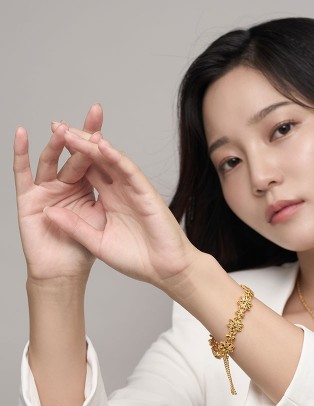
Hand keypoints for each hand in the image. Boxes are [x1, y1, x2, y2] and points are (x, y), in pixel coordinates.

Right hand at [14, 105, 104, 282]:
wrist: (65, 273)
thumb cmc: (83, 249)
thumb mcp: (99, 220)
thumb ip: (103, 197)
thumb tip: (114, 175)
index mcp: (85, 188)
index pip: (95, 160)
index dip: (102, 144)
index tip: (111, 124)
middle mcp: (65, 185)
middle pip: (76, 154)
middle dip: (84, 134)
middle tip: (95, 111)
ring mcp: (46, 190)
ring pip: (51, 160)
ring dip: (57, 142)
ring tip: (63, 124)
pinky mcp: (29, 200)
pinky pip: (22, 174)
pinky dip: (21, 154)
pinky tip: (21, 134)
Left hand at [43, 128, 198, 291]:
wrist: (164, 269)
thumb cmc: (136, 258)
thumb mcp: (96, 242)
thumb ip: (74, 226)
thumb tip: (47, 211)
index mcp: (108, 201)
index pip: (86, 173)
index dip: (68, 157)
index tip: (50, 143)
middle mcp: (119, 191)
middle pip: (96, 160)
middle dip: (77, 142)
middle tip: (56, 125)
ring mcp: (133, 190)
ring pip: (110, 160)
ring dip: (92, 144)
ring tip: (71, 130)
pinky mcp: (147, 193)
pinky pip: (130, 171)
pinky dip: (116, 157)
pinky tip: (101, 145)